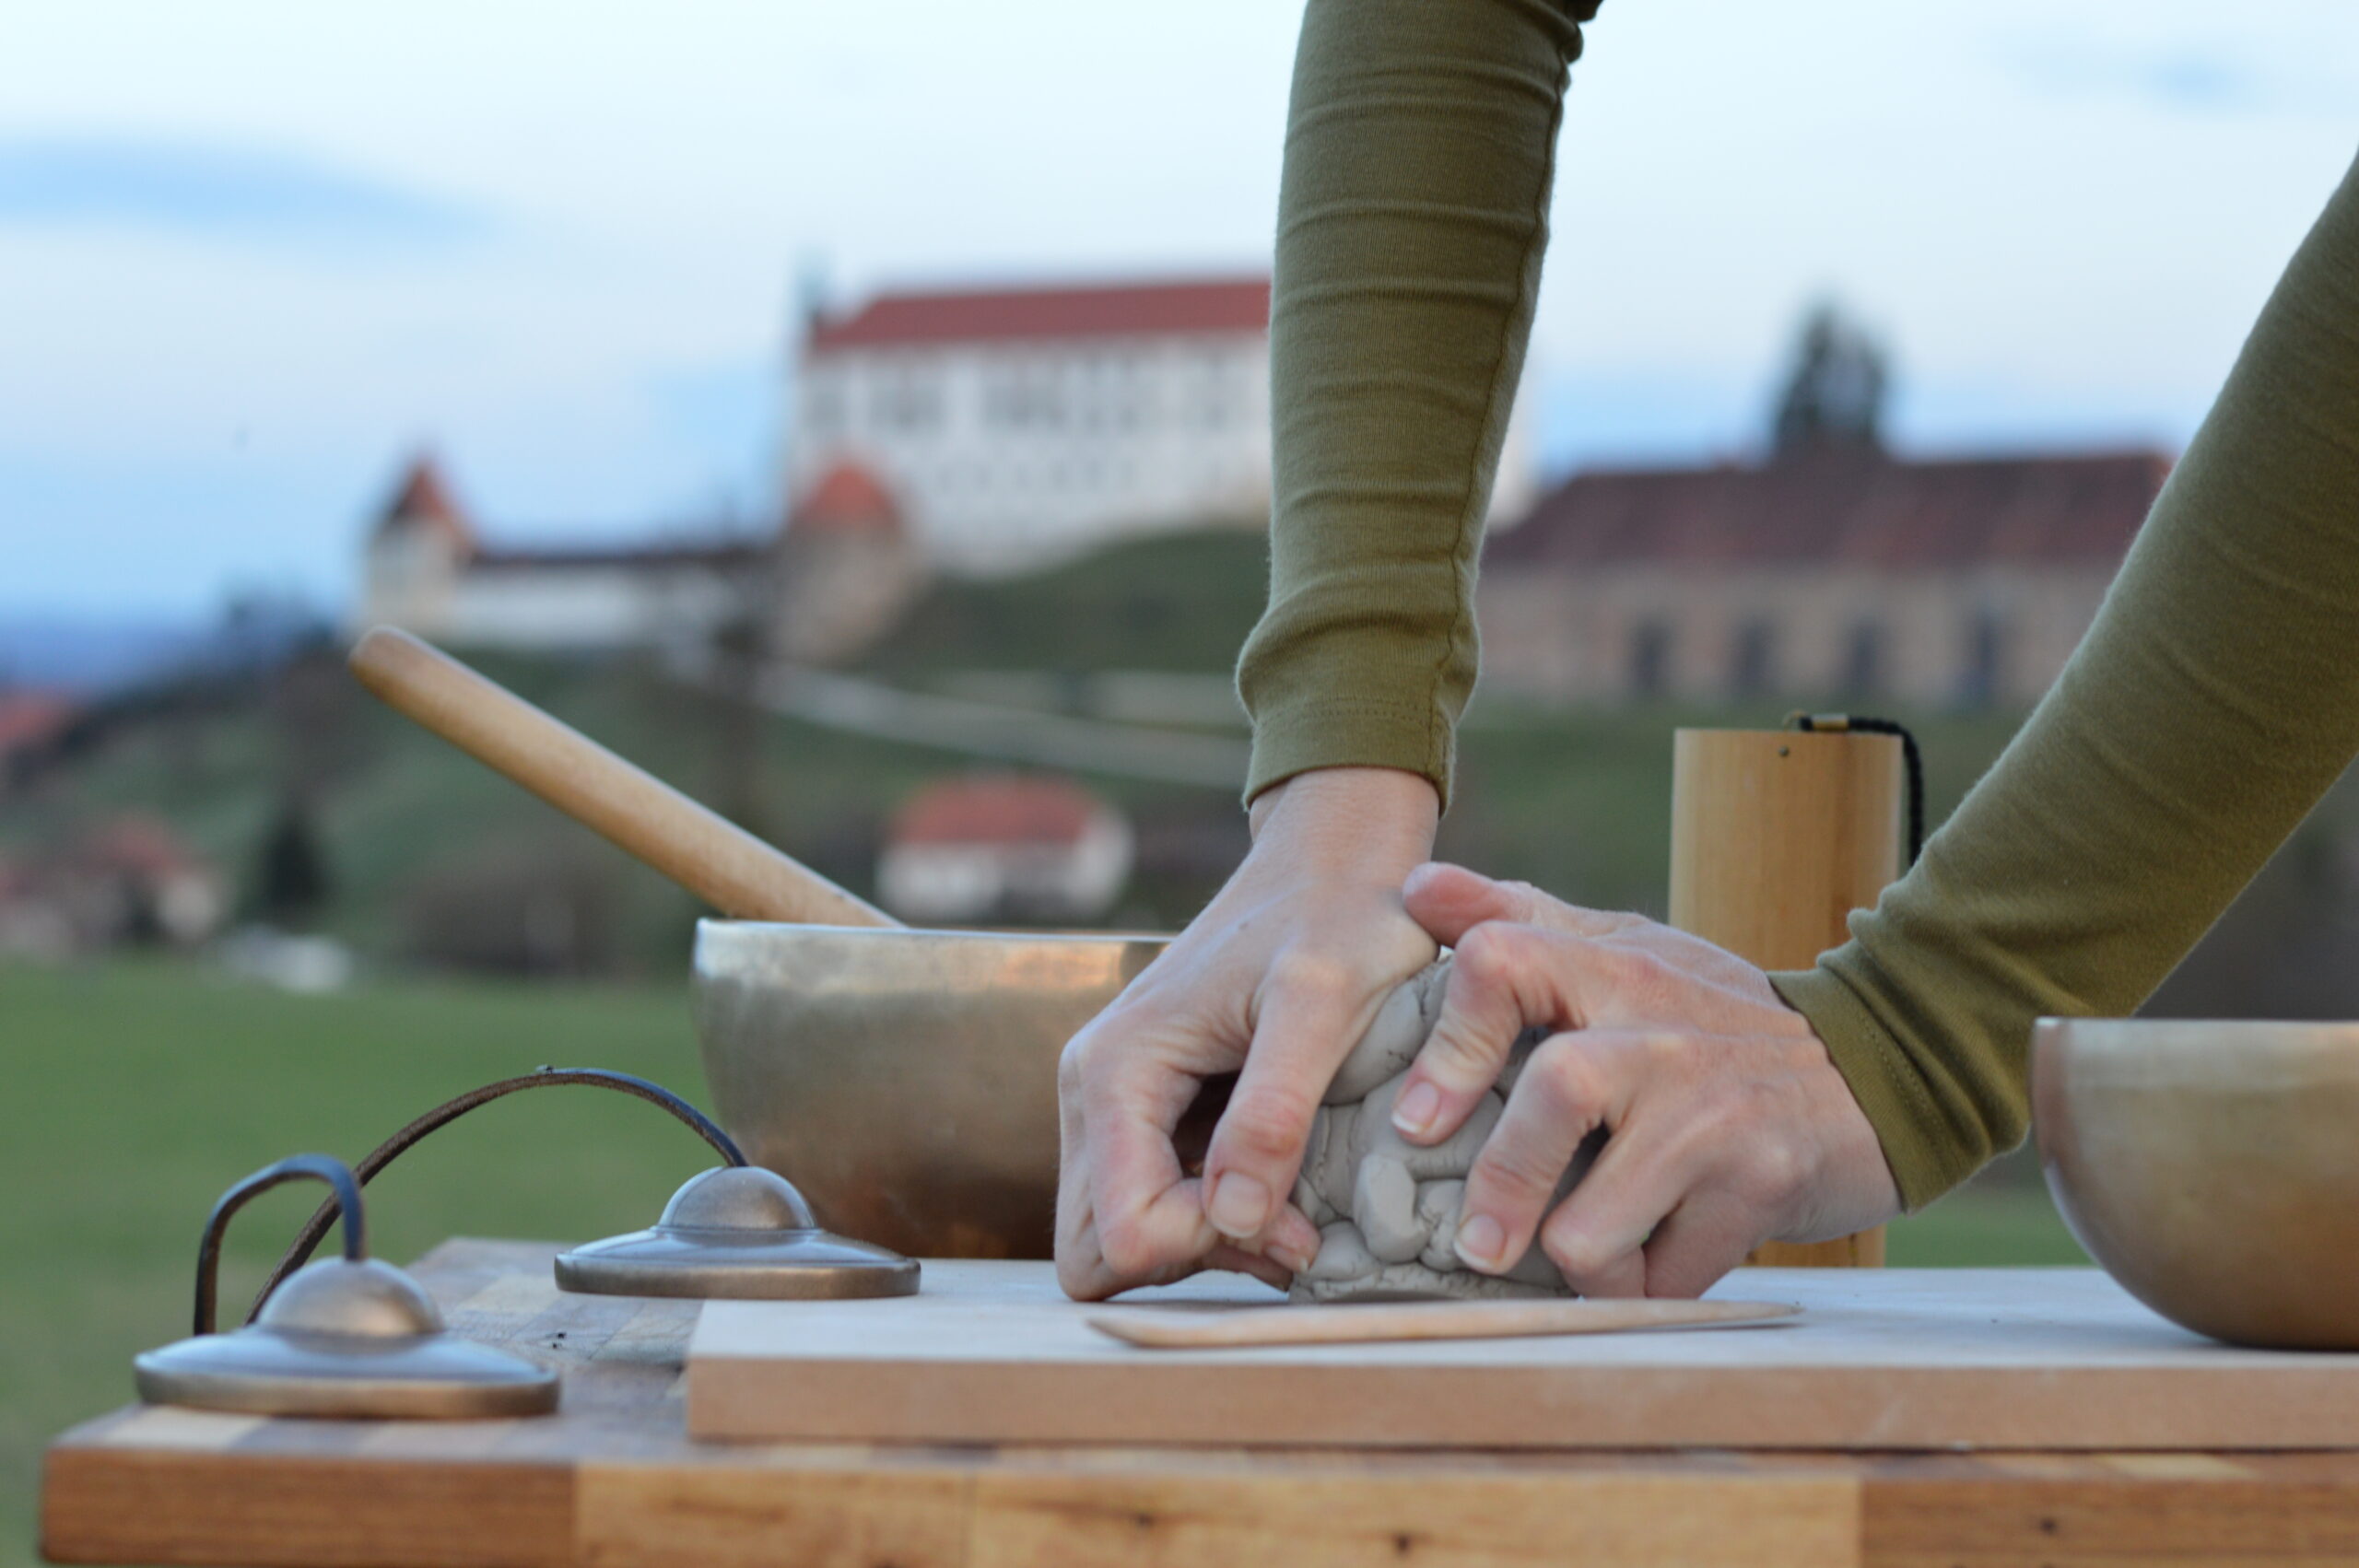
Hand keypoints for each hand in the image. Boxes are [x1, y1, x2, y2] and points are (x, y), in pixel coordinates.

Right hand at [1056, 767, 1440, 1299]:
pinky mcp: (1156, 1114)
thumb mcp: (1322, 1001)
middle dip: (1191, 1259)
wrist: (1336, 861)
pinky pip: (1159, 1204)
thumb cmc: (1338, 914)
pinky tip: (1290, 1193)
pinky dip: (1219, 1222)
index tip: (1285, 1213)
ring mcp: (1119, 1105)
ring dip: (1211, 1245)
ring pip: (1126, 1237)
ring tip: (1302, 1213)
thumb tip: (1233, 1216)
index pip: (1118, 1231)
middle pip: (1098, 1250)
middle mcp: (1095, 1092)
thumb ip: (1275, 1107)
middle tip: (1286, 1230)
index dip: (1201, 1244)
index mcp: (1116, 1070)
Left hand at [1388, 863, 1900, 1298]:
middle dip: (1500, 1185)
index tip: (1415, 1122)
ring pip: (1591, 1219)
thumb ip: (1518, 919)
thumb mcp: (1625, 950)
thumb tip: (1414, 887)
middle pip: (1554, 1092)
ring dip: (1573, 1262)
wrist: (1878, 1069)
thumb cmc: (1713, 1018)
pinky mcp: (1758, 1189)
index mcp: (1613, 968)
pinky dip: (1640, 1289)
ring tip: (1576, 1260)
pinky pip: (1661, 1275)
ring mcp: (1712, 1115)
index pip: (1502, 962)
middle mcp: (1660, 1033)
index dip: (1446, 1043)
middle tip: (1476, 1243)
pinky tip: (1646, 1267)